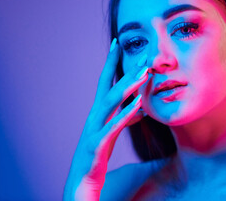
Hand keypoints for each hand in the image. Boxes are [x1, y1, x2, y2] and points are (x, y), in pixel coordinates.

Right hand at [63, 38, 147, 200]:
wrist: (82, 182)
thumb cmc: (97, 158)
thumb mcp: (112, 133)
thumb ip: (126, 119)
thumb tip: (143, 109)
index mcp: (98, 113)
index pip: (104, 82)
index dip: (111, 62)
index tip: (118, 43)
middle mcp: (94, 117)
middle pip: (108, 86)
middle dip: (122, 67)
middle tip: (140, 51)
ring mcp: (94, 129)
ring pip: (110, 102)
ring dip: (127, 86)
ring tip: (144, 72)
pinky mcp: (97, 145)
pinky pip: (113, 127)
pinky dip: (126, 114)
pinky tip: (139, 105)